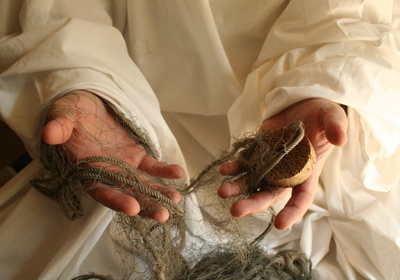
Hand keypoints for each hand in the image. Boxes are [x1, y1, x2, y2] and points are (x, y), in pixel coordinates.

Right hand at [42, 90, 184, 221]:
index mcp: (86, 170)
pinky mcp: (136, 156)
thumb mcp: (62, 114)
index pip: (101, 190)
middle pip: (127, 195)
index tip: (132, 208)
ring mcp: (123, 166)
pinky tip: (178, 173)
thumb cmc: (70, 112)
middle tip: (162, 215)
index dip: (115, 200)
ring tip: (176, 198)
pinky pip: (152, 167)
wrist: (87, 104)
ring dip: (159, 193)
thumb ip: (59, 126)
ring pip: (143, 185)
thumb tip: (50, 133)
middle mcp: (107, 173)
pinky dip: (164, 171)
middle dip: (145, 206)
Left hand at [218, 98, 347, 229]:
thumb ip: (335, 126)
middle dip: (254, 204)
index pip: (302, 197)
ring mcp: (269, 162)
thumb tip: (339, 138)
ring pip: (252, 181)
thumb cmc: (320, 114)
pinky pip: (243, 163)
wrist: (301, 102)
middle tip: (237, 211)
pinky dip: (233, 168)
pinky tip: (224, 170)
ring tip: (223, 192)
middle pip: (270, 193)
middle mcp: (286, 172)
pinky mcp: (257, 150)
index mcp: (307, 171)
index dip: (293, 212)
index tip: (281, 225)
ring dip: (237, 187)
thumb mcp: (332, 116)